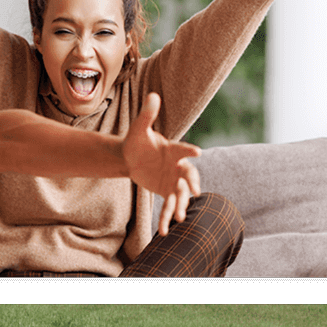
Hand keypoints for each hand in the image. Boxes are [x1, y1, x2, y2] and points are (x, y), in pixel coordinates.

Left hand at [122, 93, 200, 235]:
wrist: (130, 158)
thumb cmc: (136, 141)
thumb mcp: (138, 129)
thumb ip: (147, 115)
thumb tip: (152, 95)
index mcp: (173, 150)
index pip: (184, 150)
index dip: (190, 151)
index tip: (196, 152)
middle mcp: (178, 166)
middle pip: (189, 175)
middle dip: (192, 183)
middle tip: (193, 190)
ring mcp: (174, 181)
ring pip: (181, 195)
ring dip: (181, 205)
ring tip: (181, 217)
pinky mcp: (167, 192)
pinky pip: (170, 206)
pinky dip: (167, 218)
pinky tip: (163, 231)